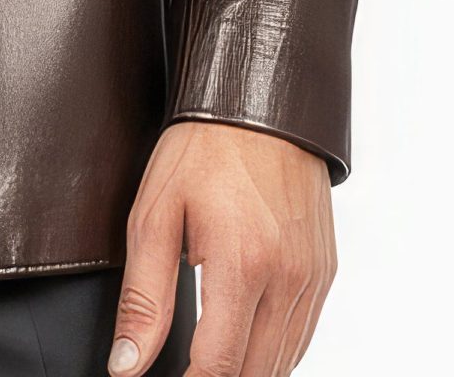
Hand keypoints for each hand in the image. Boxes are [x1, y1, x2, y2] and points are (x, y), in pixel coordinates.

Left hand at [110, 121, 335, 376]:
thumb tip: (127, 365)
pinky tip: (245, 341)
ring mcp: (313, 276)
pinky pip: (303, 334)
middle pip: (256, 373)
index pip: (220, 367)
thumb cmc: (203, 149)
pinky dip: (274, 350)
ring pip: (284, 362)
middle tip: (186, 367)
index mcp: (243, 265)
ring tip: (209, 358)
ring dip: (247, 370)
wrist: (259, 103)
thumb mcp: (155, 215)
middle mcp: (288, 278)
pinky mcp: (325, 270)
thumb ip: (143, 298)